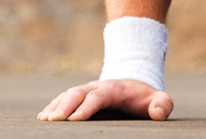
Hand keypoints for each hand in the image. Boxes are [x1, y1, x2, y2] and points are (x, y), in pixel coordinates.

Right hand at [37, 79, 172, 121]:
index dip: (87, 106)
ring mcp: (86, 91)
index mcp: (115, 89)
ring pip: (67, 94)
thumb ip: (162, 105)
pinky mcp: (79, 97)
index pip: (99, 96)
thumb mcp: (158, 100)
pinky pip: (63, 99)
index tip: (75, 119)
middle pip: (78, 93)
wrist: (134, 85)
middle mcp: (97, 87)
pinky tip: (42, 117)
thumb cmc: (145, 98)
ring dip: (55, 106)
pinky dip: (52, 106)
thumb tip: (157, 113)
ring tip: (44, 119)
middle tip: (53, 120)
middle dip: (65, 105)